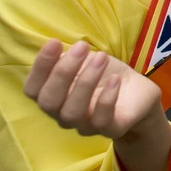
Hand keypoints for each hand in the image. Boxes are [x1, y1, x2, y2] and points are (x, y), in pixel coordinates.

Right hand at [24, 40, 164, 139]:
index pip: (32, 89)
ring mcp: (85, 125)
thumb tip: (55, 45)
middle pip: (49, 102)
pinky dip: (107, 99)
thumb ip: (68, 58)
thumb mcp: (86, 62)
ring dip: (86, 82)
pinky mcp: (111, 128)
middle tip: (82, 46)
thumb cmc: (105, 75)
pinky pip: (102, 120)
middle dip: (62, 72)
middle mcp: (63, 115)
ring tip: (101, 57)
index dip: (39, 67)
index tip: (54, 42)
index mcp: (52, 97)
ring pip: (73, 112)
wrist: (138, 93)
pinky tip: (115, 79)